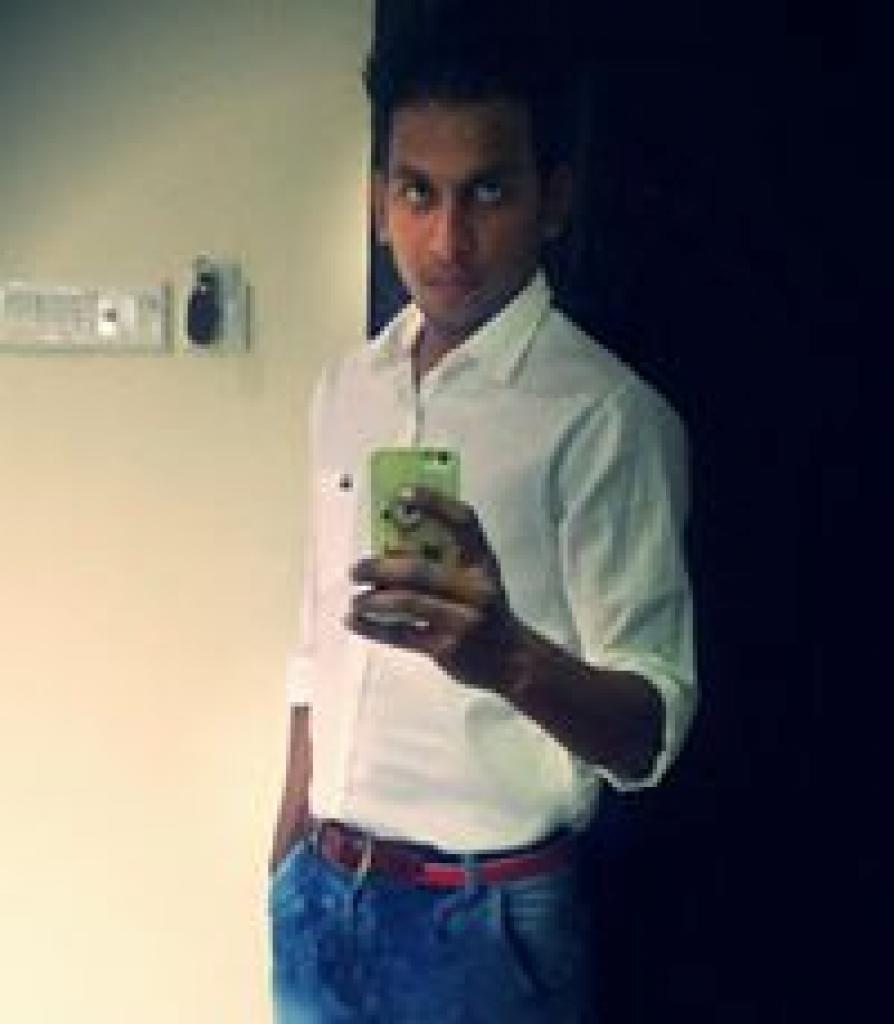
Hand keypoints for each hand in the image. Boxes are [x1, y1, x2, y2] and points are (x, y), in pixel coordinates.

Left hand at [346, 487, 520, 691]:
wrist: (511, 660)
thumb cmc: (484, 610)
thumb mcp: (475, 580)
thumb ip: (443, 562)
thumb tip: (388, 549)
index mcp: (482, 563)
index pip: (463, 523)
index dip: (434, 503)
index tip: (401, 494)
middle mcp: (475, 588)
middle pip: (420, 570)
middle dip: (381, 568)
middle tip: (356, 569)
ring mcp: (462, 620)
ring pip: (408, 603)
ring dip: (373, 600)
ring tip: (356, 601)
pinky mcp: (447, 648)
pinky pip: (402, 635)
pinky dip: (374, 628)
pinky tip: (354, 621)